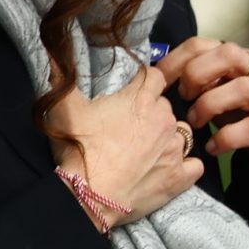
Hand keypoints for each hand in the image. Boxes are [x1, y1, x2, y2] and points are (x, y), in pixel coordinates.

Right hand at [47, 65, 202, 220]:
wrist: (90, 195)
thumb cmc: (79, 149)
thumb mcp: (64, 109)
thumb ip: (62, 77)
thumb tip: (53, 52)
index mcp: (141, 98)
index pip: (155, 76)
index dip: (143, 82)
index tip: (132, 91)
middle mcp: (165, 119)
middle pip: (166, 106)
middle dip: (152, 113)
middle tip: (129, 127)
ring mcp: (175, 149)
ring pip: (183, 133)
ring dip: (169, 138)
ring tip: (147, 151)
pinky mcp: (180, 177)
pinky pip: (194, 165)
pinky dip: (184, 166)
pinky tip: (167, 170)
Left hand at [156, 36, 248, 184]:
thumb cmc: (244, 116)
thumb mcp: (219, 93)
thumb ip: (197, 83)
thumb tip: (154, 81)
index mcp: (238, 62)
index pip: (203, 44)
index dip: (175, 60)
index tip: (158, 82)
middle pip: (229, 54)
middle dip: (197, 74)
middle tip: (182, 98)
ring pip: (243, 88)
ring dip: (210, 105)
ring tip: (194, 123)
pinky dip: (227, 138)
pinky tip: (213, 148)